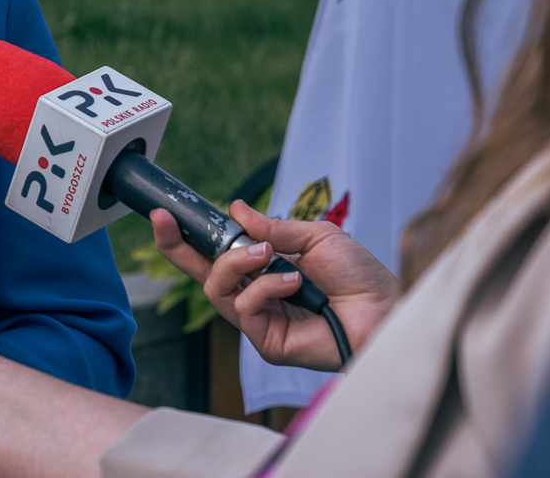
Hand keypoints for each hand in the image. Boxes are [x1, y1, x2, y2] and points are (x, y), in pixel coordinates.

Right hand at [152, 200, 399, 370]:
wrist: (386, 310)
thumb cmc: (360, 277)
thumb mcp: (315, 237)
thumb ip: (273, 227)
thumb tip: (236, 208)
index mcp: (263, 268)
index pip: (214, 254)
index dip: (184, 237)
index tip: (163, 214)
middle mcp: (256, 293)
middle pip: (200, 274)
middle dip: (177, 247)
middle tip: (166, 222)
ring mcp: (259, 319)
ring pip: (216, 288)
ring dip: (237, 264)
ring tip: (268, 255)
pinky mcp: (267, 341)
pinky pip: (244, 308)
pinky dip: (265, 287)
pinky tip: (294, 283)